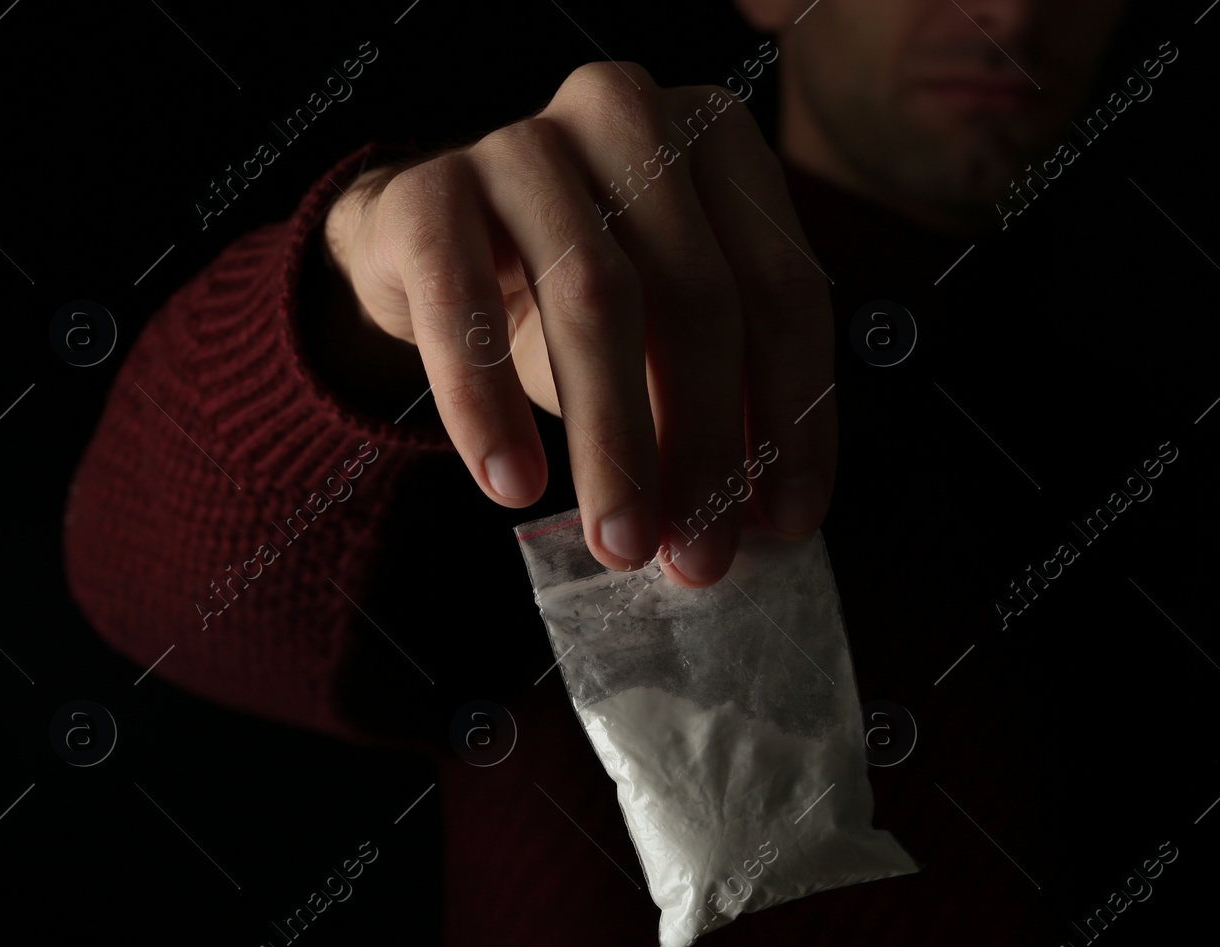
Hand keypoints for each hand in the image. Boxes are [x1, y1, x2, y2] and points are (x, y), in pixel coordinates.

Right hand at [323, 61, 834, 585]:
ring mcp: (521, 141)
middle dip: (704, 442)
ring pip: (593, 296)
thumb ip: (726, 401)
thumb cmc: (573, 292)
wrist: (425, 245)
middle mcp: (628, 115)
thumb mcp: (667, 335)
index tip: (790, 521)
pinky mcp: (425, 190)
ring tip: (621, 544)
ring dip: (613, 441)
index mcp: (716, 138)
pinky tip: (512, 487)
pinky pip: (461, 304)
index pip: (783, 287)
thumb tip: (764, 521)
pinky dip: (488, 407)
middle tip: (698, 557)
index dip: (794, 413)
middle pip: (695, 294)